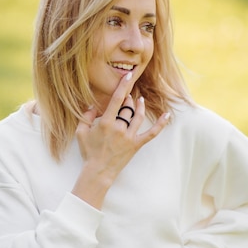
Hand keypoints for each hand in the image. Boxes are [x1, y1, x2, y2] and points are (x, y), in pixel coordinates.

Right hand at [73, 73, 169, 208]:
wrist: (98, 172)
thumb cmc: (88, 152)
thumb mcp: (81, 132)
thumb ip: (85, 116)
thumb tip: (92, 105)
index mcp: (105, 122)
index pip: (116, 99)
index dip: (123, 86)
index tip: (128, 76)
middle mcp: (119, 128)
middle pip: (127, 107)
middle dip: (128, 100)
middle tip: (127, 97)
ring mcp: (129, 136)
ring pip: (137, 116)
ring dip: (139, 106)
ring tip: (139, 100)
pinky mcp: (136, 145)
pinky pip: (151, 133)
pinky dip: (160, 124)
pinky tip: (167, 115)